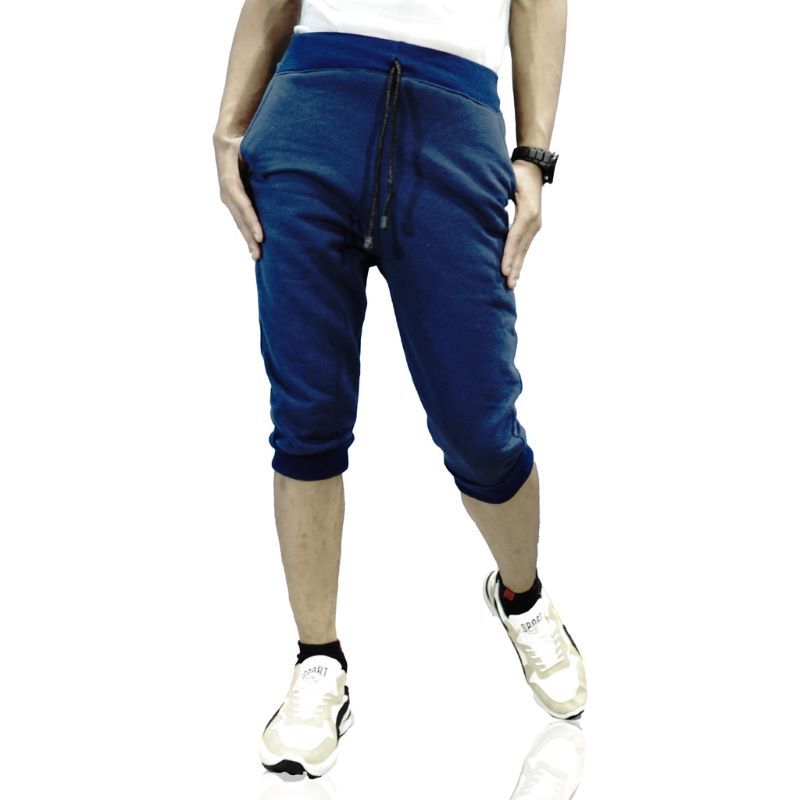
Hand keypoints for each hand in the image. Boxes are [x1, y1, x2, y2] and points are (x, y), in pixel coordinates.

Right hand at [213, 130, 263, 260]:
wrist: (226, 141)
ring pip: (239, 222)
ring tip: (257, 256)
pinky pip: (240, 220)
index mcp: (230, 179)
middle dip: (250, 237)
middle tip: (259, 255)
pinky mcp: (232, 202)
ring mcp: (228, 198)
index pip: (243, 204)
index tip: (261, 236)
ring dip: (248, 240)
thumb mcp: (249, 146)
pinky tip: (253, 247)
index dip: (252, 220)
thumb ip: (260, 158)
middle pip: (240, 218)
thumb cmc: (243, 142)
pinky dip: (247, 233)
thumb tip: (276, 165)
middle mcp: (226, 191)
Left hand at [500, 160, 542, 289]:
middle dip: (514, 267)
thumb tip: (483, 209)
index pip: (515, 237)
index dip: (508, 255)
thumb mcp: (507, 180)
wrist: (533, 167)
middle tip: (507, 286)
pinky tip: (515, 271)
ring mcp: (535, 224)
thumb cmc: (516, 172)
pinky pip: (525, 245)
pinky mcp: (533, 226)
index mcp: (527, 211)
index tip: (502, 271)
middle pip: (521, 248)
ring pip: (524, 250)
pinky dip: (519, 259)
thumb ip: (496, 195)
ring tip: (511, 284)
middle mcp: (534, 221)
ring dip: (517, 267)